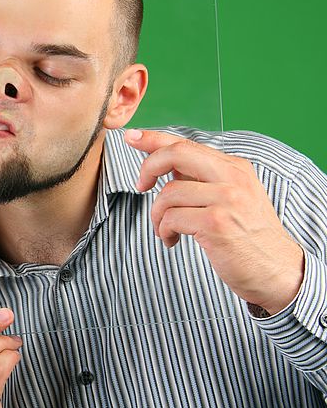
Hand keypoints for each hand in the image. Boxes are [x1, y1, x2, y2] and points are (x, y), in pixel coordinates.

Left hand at [125, 129, 303, 313]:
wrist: (277, 270)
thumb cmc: (247, 237)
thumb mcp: (231, 198)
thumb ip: (202, 180)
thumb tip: (164, 166)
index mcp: (235, 168)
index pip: (187, 143)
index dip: (154, 138)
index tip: (132, 137)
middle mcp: (233, 178)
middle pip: (176, 154)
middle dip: (148, 167)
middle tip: (140, 186)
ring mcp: (226, 199)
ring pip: (168, 193)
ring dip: (156, 215)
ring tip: (164, 230)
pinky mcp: (216, 223)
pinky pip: (170, 218)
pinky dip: (163, 231)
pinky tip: (172, 241)